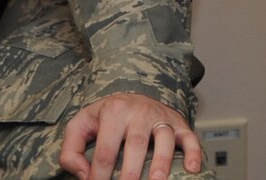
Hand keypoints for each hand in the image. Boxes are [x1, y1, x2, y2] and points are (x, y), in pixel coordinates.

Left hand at [59, 92, 200, 178]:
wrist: (132, 94)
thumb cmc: (106, 117)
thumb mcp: (81, 125)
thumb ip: (72, 150)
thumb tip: (82, 174)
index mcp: (113, 111)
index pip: (106, 150)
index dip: (100, 175)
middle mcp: (138, 112)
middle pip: (135, 144)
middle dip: (130, 172)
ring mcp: (160, 117)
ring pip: (163, 139)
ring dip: (161, 162)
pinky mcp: (177, 122)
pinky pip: (189, 135)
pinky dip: (193, 151)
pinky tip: (193, 168)